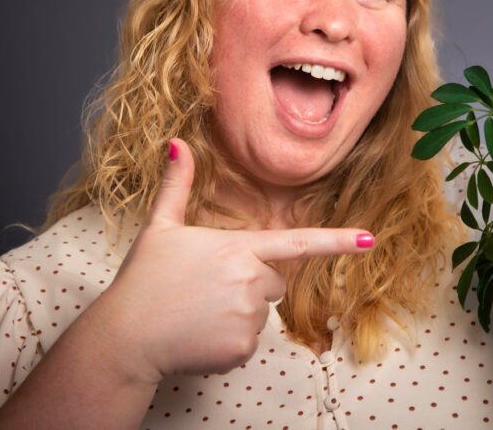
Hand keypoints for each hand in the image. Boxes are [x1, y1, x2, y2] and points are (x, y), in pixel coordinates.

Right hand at [95, 138, 373, 382]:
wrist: (123, 338)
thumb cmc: (142, 281)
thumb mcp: (160, 228)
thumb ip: (177, 185)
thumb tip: (176, 143)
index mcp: (237, 248)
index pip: (298, 243)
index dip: (337, 241)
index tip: (369, 241)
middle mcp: (250, 281)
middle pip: (273, 281)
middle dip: (249, 284)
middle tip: (206, 288)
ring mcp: (247, 318)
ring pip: (261, 313)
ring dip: (237, 313)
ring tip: (198, 312)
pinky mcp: (241, 349)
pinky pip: (249, 343)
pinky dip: (228, 342)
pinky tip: (200, 335)